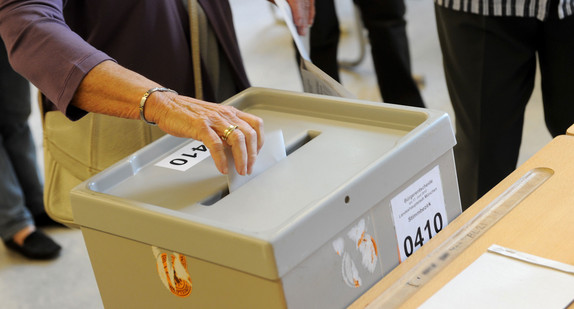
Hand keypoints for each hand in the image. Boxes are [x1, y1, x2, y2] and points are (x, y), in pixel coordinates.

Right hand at [71, 61, 263, 175]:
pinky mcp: (201, 126)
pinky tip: (222, 168)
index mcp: (229, 112)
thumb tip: (235, 151)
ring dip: (241, 158)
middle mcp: (225, 114)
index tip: (256, 154)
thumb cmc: (186, 114)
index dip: (259, 141)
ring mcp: (213, 120)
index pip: (255, 124)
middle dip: (252, 155)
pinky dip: (221, 159)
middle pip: (249, 134)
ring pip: (237, 139)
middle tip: (248, 168)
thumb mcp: (212, 119)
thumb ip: (224, 131)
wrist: (165, 106)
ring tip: (239, 170)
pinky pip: (216, 145)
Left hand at [270, 0, 314, 34]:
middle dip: (303, 19)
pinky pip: (310, 1)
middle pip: (304, 3)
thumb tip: (289, 15)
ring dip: (308, 16)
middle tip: (302, 32)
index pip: (296, 1)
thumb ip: (278, 2)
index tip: (298, 24)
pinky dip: (310, 10)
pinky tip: (308, 20)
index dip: (298, 13)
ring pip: (308, 2)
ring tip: (306, 28)